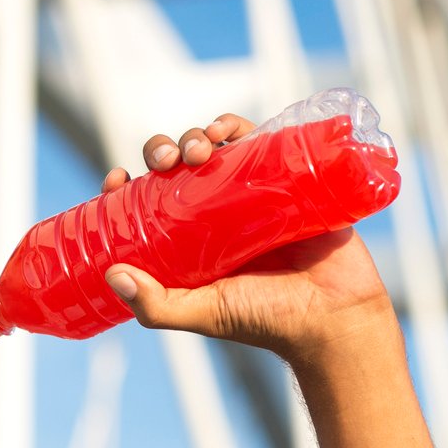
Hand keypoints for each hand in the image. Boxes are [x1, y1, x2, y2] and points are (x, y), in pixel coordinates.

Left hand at [99, 112, 394, 361]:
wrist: (335, 316)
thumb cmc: (269, 321)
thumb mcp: (204, 313)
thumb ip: (157, 305)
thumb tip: (112, 274)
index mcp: (190, 240)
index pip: (147, 202)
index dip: (127, 186)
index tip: (117, 179)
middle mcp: (218, 213)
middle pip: (177, 166)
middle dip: (163, 151)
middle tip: (167, 159)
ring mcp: (253, 193)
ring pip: (214, 147)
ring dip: (197, 135)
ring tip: (199, 148)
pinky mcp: (288, 179)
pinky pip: (260, 141)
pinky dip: (238, 127)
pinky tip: (226, 129)